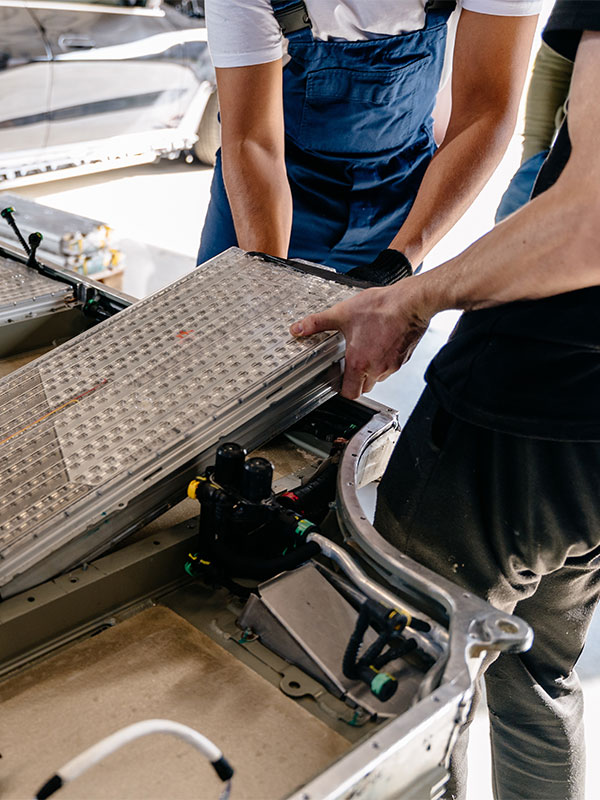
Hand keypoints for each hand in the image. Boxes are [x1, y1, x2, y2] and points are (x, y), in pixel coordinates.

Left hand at [290, 279, 431, 398]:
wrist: (411, 302)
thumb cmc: (382, 308)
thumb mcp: (342, 313)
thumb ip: (318, 323)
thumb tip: (298, 328)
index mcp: (360, 362)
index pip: (351, 393)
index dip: (343, 389)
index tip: (339, 379)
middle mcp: (377, 368)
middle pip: (364, 388)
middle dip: (356, 379)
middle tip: (351, 363)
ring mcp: (393, 365)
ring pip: (378, 377)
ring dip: (371, 370)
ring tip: (366, 349)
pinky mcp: (404, 358)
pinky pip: (391, 367)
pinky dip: (384, 360)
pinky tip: (380, 342)